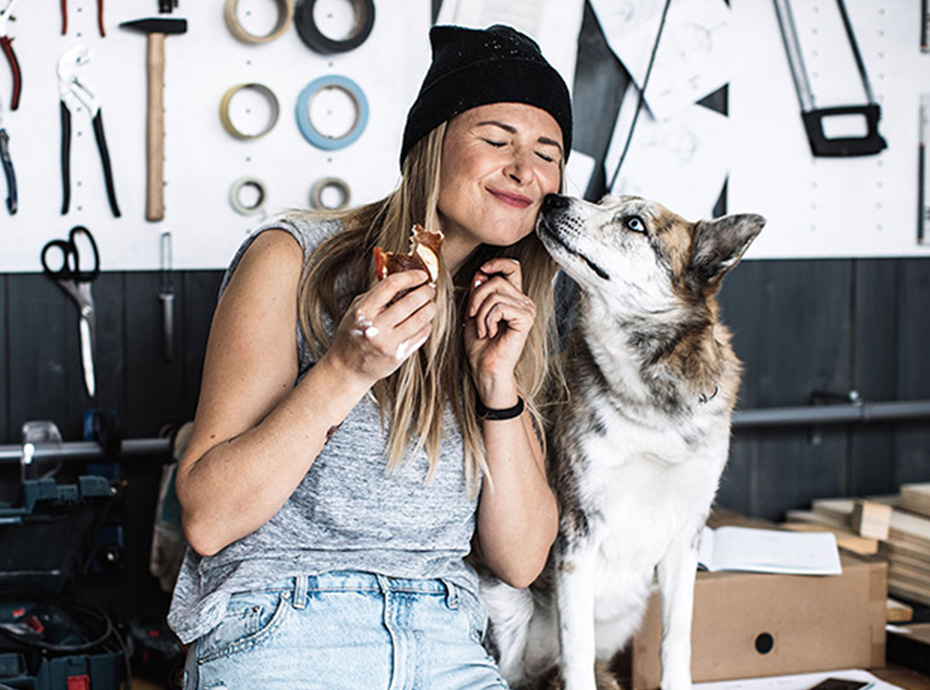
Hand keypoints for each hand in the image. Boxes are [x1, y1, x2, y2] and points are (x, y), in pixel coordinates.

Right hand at [327, 270, 436, 385]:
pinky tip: (425, 322)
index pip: (390, 285)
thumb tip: (401, 280)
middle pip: (410, 302)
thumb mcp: (355, 310)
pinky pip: (421, 336)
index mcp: (363, 311)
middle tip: (430, 289)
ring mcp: (388, 343)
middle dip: (425, 292)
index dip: (410, 277)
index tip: (421, 275)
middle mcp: (375, 327)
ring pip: (420, 319)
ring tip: (431, 304)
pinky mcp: (398, 356)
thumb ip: (375, 296)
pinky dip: (427, 326)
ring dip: (430, 308)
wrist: (347, 368)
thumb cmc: (351, 336)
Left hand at [464, 258, 535, 406]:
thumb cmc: (480, 345)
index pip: (512, 267)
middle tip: (472, 316)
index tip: (481, 272)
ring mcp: (527, 309)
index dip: (497, 263)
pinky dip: (487, 320)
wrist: (485, 368)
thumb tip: (481, 274)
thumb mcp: (474, 311)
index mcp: (513, 297)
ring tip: (482, 329)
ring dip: (480, 312)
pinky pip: (499, 306)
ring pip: (495, 293)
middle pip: (497, 280)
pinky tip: (490, 333)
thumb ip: (478, 291)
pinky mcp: (525, 319)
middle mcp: (524, 301)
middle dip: (477, 296)